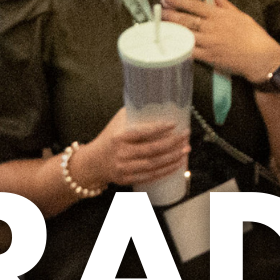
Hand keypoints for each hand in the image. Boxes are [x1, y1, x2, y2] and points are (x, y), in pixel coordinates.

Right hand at [72, 110, 189, 191]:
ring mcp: (125, 168)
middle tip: (185, 137)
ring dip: (172, 158)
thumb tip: (155, 100)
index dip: (158, 129)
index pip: (141, 132)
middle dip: (172, 144)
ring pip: (153, 165)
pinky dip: (166, 171)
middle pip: (151, 150)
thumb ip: (133, 112)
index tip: (174, 124)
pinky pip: (151, 177)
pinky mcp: (128, 179)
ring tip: (185, 150)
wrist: (94, 162)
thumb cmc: (110, 137)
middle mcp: (122, 153)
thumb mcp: (117, 122)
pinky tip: (177, 165)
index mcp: (119, 137)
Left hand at [162, 0, 279, 81]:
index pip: (195, 5)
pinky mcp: (209, 57)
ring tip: (160, 27)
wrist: (260, 58)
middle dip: (171, 14)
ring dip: (172, 30)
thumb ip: (224, 4)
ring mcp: (209, 43)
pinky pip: (190, 51)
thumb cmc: (254, 35)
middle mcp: (211, 27)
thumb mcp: (240, 15)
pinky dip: (179, 47)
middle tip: (158, 11)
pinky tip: (170, 45)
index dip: (180, 1)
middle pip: (186, 19)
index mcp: (219, 15)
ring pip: (185, 35)